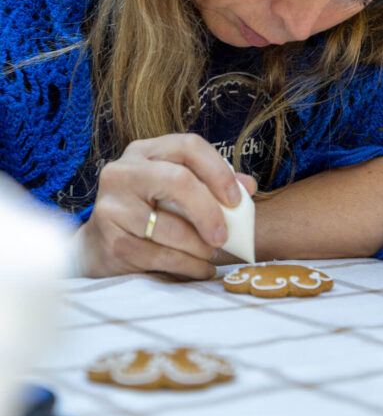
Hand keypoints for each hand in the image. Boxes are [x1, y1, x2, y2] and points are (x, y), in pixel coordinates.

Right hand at [73, 133, 256, 277]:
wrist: (99, 246)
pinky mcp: (110, 239)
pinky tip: (200, 268)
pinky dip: (188, 265)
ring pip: (170, 225)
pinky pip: (160, 255)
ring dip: (199, 246)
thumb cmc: (148, 212)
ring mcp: (112, 204)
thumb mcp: (176, 191)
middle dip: (209, 210)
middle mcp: (123, 171)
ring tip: (210, 253)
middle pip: (178, 180)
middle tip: (224, 235)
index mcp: (144, 151)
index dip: (218, 171)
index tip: (236, 200)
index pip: (188, 146)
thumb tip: (249, 186)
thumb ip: (211, 184)